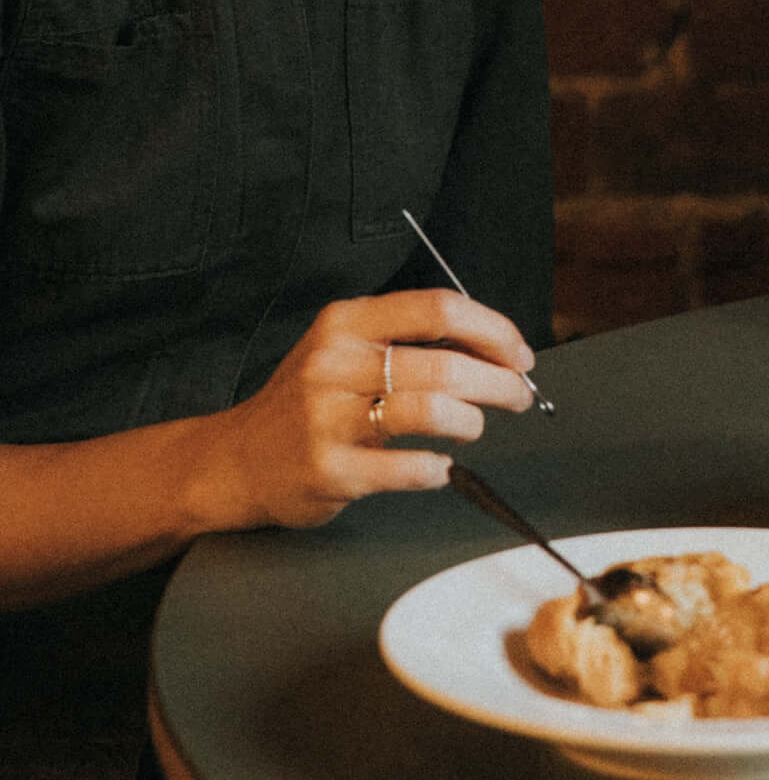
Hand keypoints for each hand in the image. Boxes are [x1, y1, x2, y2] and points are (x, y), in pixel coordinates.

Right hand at [185, 288, 538, 534]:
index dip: (493, 330)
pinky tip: (438, 465)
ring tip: (472, 428)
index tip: (519, 354)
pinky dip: (437, 467)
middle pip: (446, 365)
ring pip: (432, 411)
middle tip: (518, 397)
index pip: (439, 309)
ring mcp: (328, 418)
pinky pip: (409, 467)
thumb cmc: (310, 401)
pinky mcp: (330, 469)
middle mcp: (334, 363)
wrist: (237, 460)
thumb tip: (496, 348)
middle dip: (499, 383)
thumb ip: (409, 342)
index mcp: (346, 323)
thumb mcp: (346, 350)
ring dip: (471, 422)